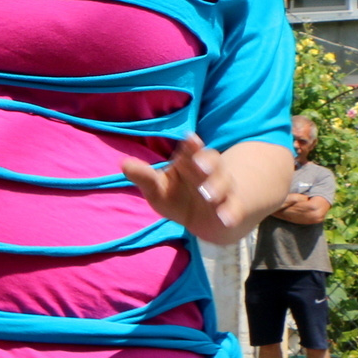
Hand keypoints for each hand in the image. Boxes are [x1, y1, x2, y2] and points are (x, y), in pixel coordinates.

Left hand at [122, 133, 244, 244]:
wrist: (205, 220)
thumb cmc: (176, 196)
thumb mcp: (157, 188)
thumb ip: (143, 177)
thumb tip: (124, 164)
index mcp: (189, 161)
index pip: (191, 150)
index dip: (191, 145)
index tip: (189, 138)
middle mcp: (209, 172)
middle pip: (211, 163)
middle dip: (206, 163)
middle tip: (199, 165)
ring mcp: (222, 189)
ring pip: (223, 184)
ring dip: (216, 188)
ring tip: (209, 195)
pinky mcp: (230, 208)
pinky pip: (233, 209)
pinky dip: (230, 213)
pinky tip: (226, 218)